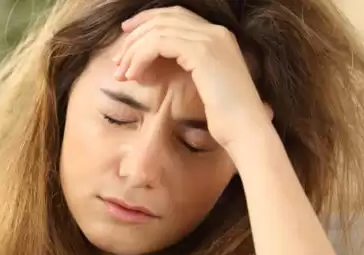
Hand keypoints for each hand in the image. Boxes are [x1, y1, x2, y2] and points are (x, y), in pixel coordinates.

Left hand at [113, 6, 274, 150]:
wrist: (246, 130)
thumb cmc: (225, 118)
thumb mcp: (203, 86)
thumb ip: (184, 69)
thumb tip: (149, 69)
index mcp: (219, 37)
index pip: (176, 15)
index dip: (147, 21)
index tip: (126, 36)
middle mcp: (216, 32)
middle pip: (164, 18)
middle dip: (135, 36)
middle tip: (117, 61)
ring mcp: (211, 39)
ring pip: (158, 30)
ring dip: (134, 51)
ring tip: (121, 74)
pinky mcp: (203, 52)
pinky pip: (160, 43)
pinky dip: (141, 57)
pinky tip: (134, 75)